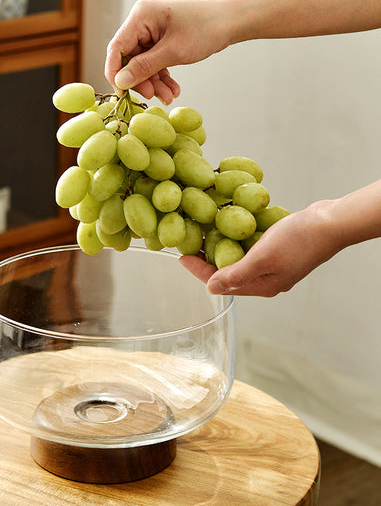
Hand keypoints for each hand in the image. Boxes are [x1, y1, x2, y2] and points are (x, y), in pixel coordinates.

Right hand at [105, 0, 232, 103]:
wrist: (230, 22)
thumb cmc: (205, 29)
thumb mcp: (173, 51)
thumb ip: (144, 67)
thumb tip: (120, 82)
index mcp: (140, 16)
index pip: (117, 48)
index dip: (116, 72)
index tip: (121, 93)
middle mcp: (142, 23)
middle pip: (130, 59)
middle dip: (141, 80)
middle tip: (151, 96)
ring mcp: (152, 32)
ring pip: (143, 65)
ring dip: (154, 83)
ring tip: (168, 97)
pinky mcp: (161, 41)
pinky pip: (154, 64)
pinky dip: (162, 78)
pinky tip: (172, 90)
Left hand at [180, 201, 342, 296]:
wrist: (332, 223)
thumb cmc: (299, 240)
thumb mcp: (262, 258)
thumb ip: (235, 274)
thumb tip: (210, 289)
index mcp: (260, 286)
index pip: (219, 282)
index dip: (197, 269)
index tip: (180, 256)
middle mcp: (264, 279)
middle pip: (226, 272)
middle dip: (206, 260)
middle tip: (188, 243)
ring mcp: (272, 265)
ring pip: (236, 259)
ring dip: (219, 248)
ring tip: (202, 234)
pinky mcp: (277, 251)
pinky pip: (249, 248)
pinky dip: (235, 240)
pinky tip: (227, 227)